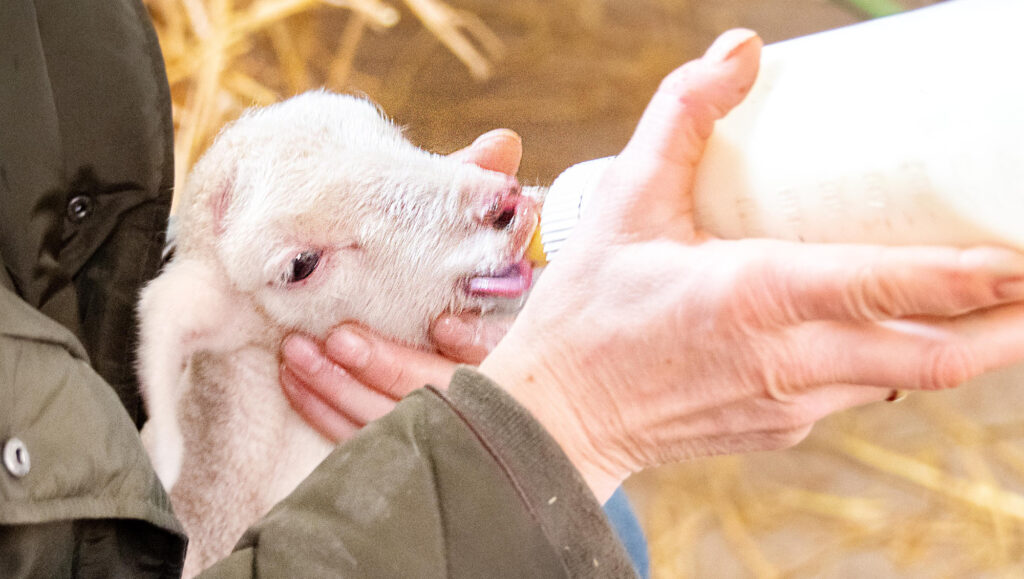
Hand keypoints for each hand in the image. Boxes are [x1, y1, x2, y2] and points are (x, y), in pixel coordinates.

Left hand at [279, 130, 520, 441]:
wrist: (409, 307)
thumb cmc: (448, 258)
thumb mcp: (461, 224)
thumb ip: (480, 187)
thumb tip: (506, 142)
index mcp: (509, 339)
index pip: (503, 356)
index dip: (476, 344)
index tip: (442, 323)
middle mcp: (481, 387)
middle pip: (442, 393)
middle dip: (386, 366)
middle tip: (336, 338)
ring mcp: (440, 420)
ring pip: (396, 421)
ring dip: (341, 389)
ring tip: (294, 354)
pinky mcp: (399, 434)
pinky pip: (362, 437)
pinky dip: (325, 411)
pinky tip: (293, 382)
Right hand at [479, 29, 1023, 501]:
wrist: (559, 417)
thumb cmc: (591, 310)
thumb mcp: (627, 204)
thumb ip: (682, 117)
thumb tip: (741, 50)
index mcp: (756, 298)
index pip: (891, 289)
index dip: (973, 276)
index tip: (1023, 256)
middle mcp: (790, 362)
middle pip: (940, 355)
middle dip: (1012, 323)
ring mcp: (793, 405)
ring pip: (910, 378)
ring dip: (966, 340)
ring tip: (998, 298)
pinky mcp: (785, 427)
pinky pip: (863, 392)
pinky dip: (900, 359)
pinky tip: (901, 327)